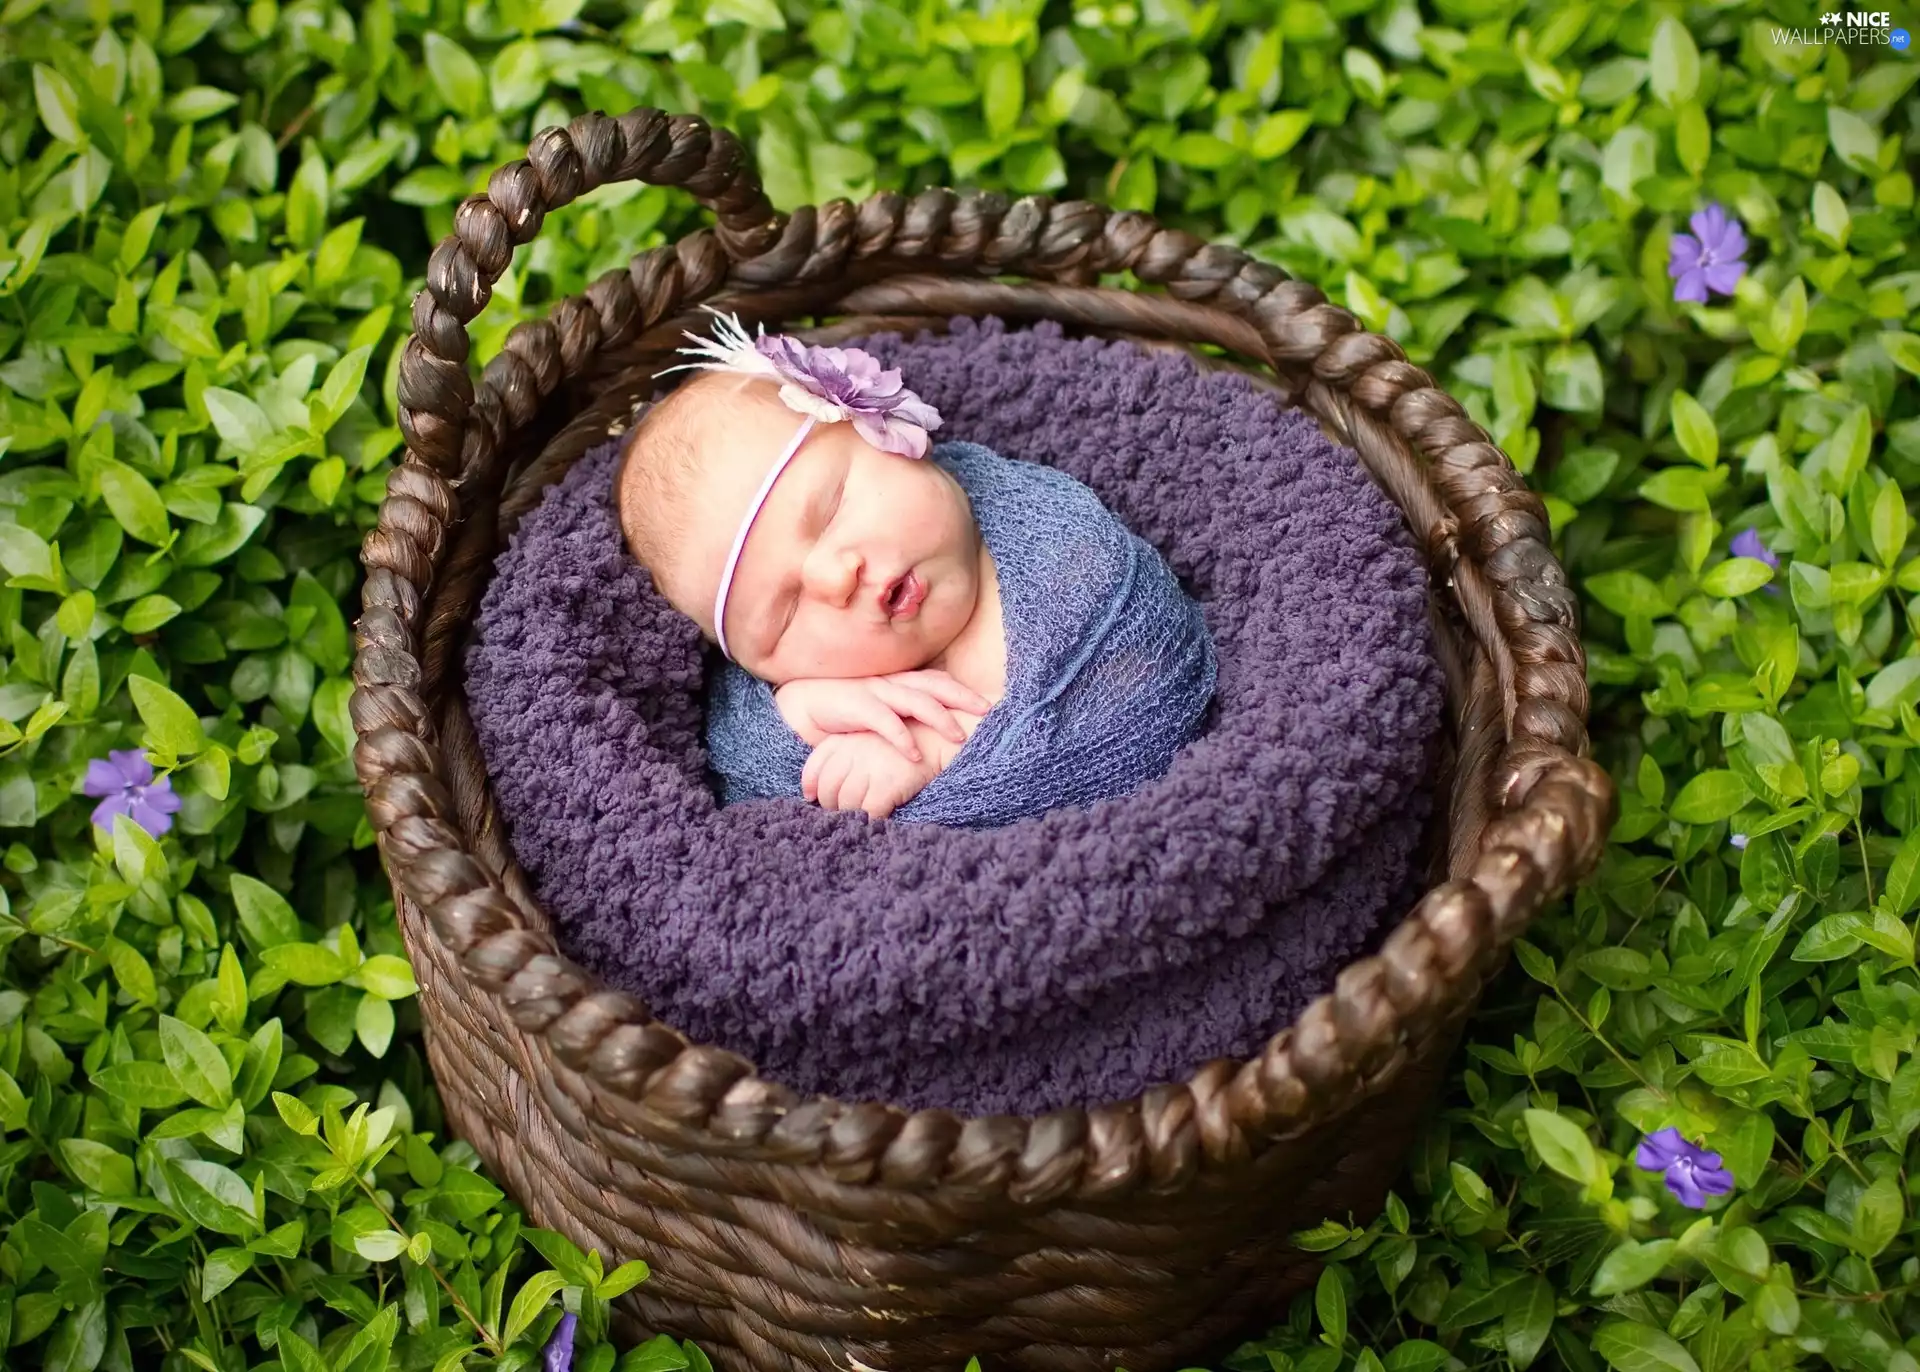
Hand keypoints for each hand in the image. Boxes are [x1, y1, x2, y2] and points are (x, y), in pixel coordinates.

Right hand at [775, 670, 992, 761]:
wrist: (800, 705)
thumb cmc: (843, 711)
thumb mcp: (878, 710)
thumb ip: (901, 715)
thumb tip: (928, 731)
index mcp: (897, 682)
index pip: (936, 681)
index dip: (961, 690)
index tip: (985, 704)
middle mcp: (890, 683)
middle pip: (934, 686)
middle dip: (963, 697)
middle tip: (986, 712)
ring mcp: (874, 692)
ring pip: (916, 701)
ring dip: (940, 719)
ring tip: (959, 737)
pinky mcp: (856, 706)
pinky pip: (885, 722)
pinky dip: (902, 738)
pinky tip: (915, 755)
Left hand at [801, 732, 937, 819]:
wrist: (937, 738)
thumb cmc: (900, 745)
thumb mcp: (866, 742)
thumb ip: (843, 758)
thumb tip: (816, 791)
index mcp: (844, 740)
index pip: (815, 767)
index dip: (812, 787)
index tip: (813, 798)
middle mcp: (853, 752)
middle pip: (828, 789)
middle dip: (831, 805)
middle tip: (842, 812)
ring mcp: (870, 768)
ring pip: (846, 803)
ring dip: (851, 815)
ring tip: (859, 818)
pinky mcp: (888, 783)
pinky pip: (869, 811)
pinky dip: (870, 820)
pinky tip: (877, 819)